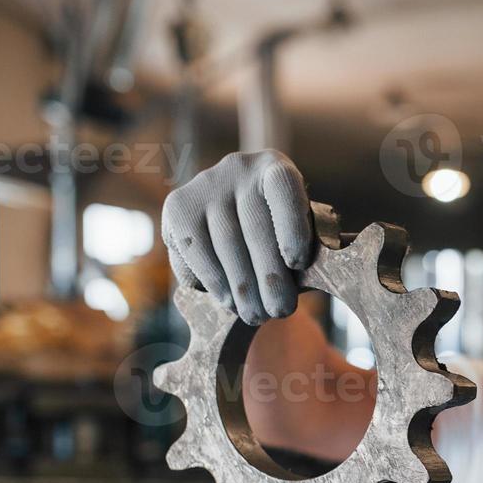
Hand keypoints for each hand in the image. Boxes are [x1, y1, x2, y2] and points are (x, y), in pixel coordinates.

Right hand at [162, 149, 313, 324]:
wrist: (236, 218)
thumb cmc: (278, 234)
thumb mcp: (299, 233)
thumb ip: (304, 249)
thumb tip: (300, 277)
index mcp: (275, 167)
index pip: (284, 188)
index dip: (291, 226)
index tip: (298, 263)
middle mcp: (237, 168)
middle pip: (253, 226)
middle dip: (268, 276)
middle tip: (280, 310)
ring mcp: (204, 186)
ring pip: (222, 243)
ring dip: (240, 287)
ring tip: (256, 315)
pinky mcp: (177, 208)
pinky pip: (192, 251)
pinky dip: (211, 280)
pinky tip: (227, 300)